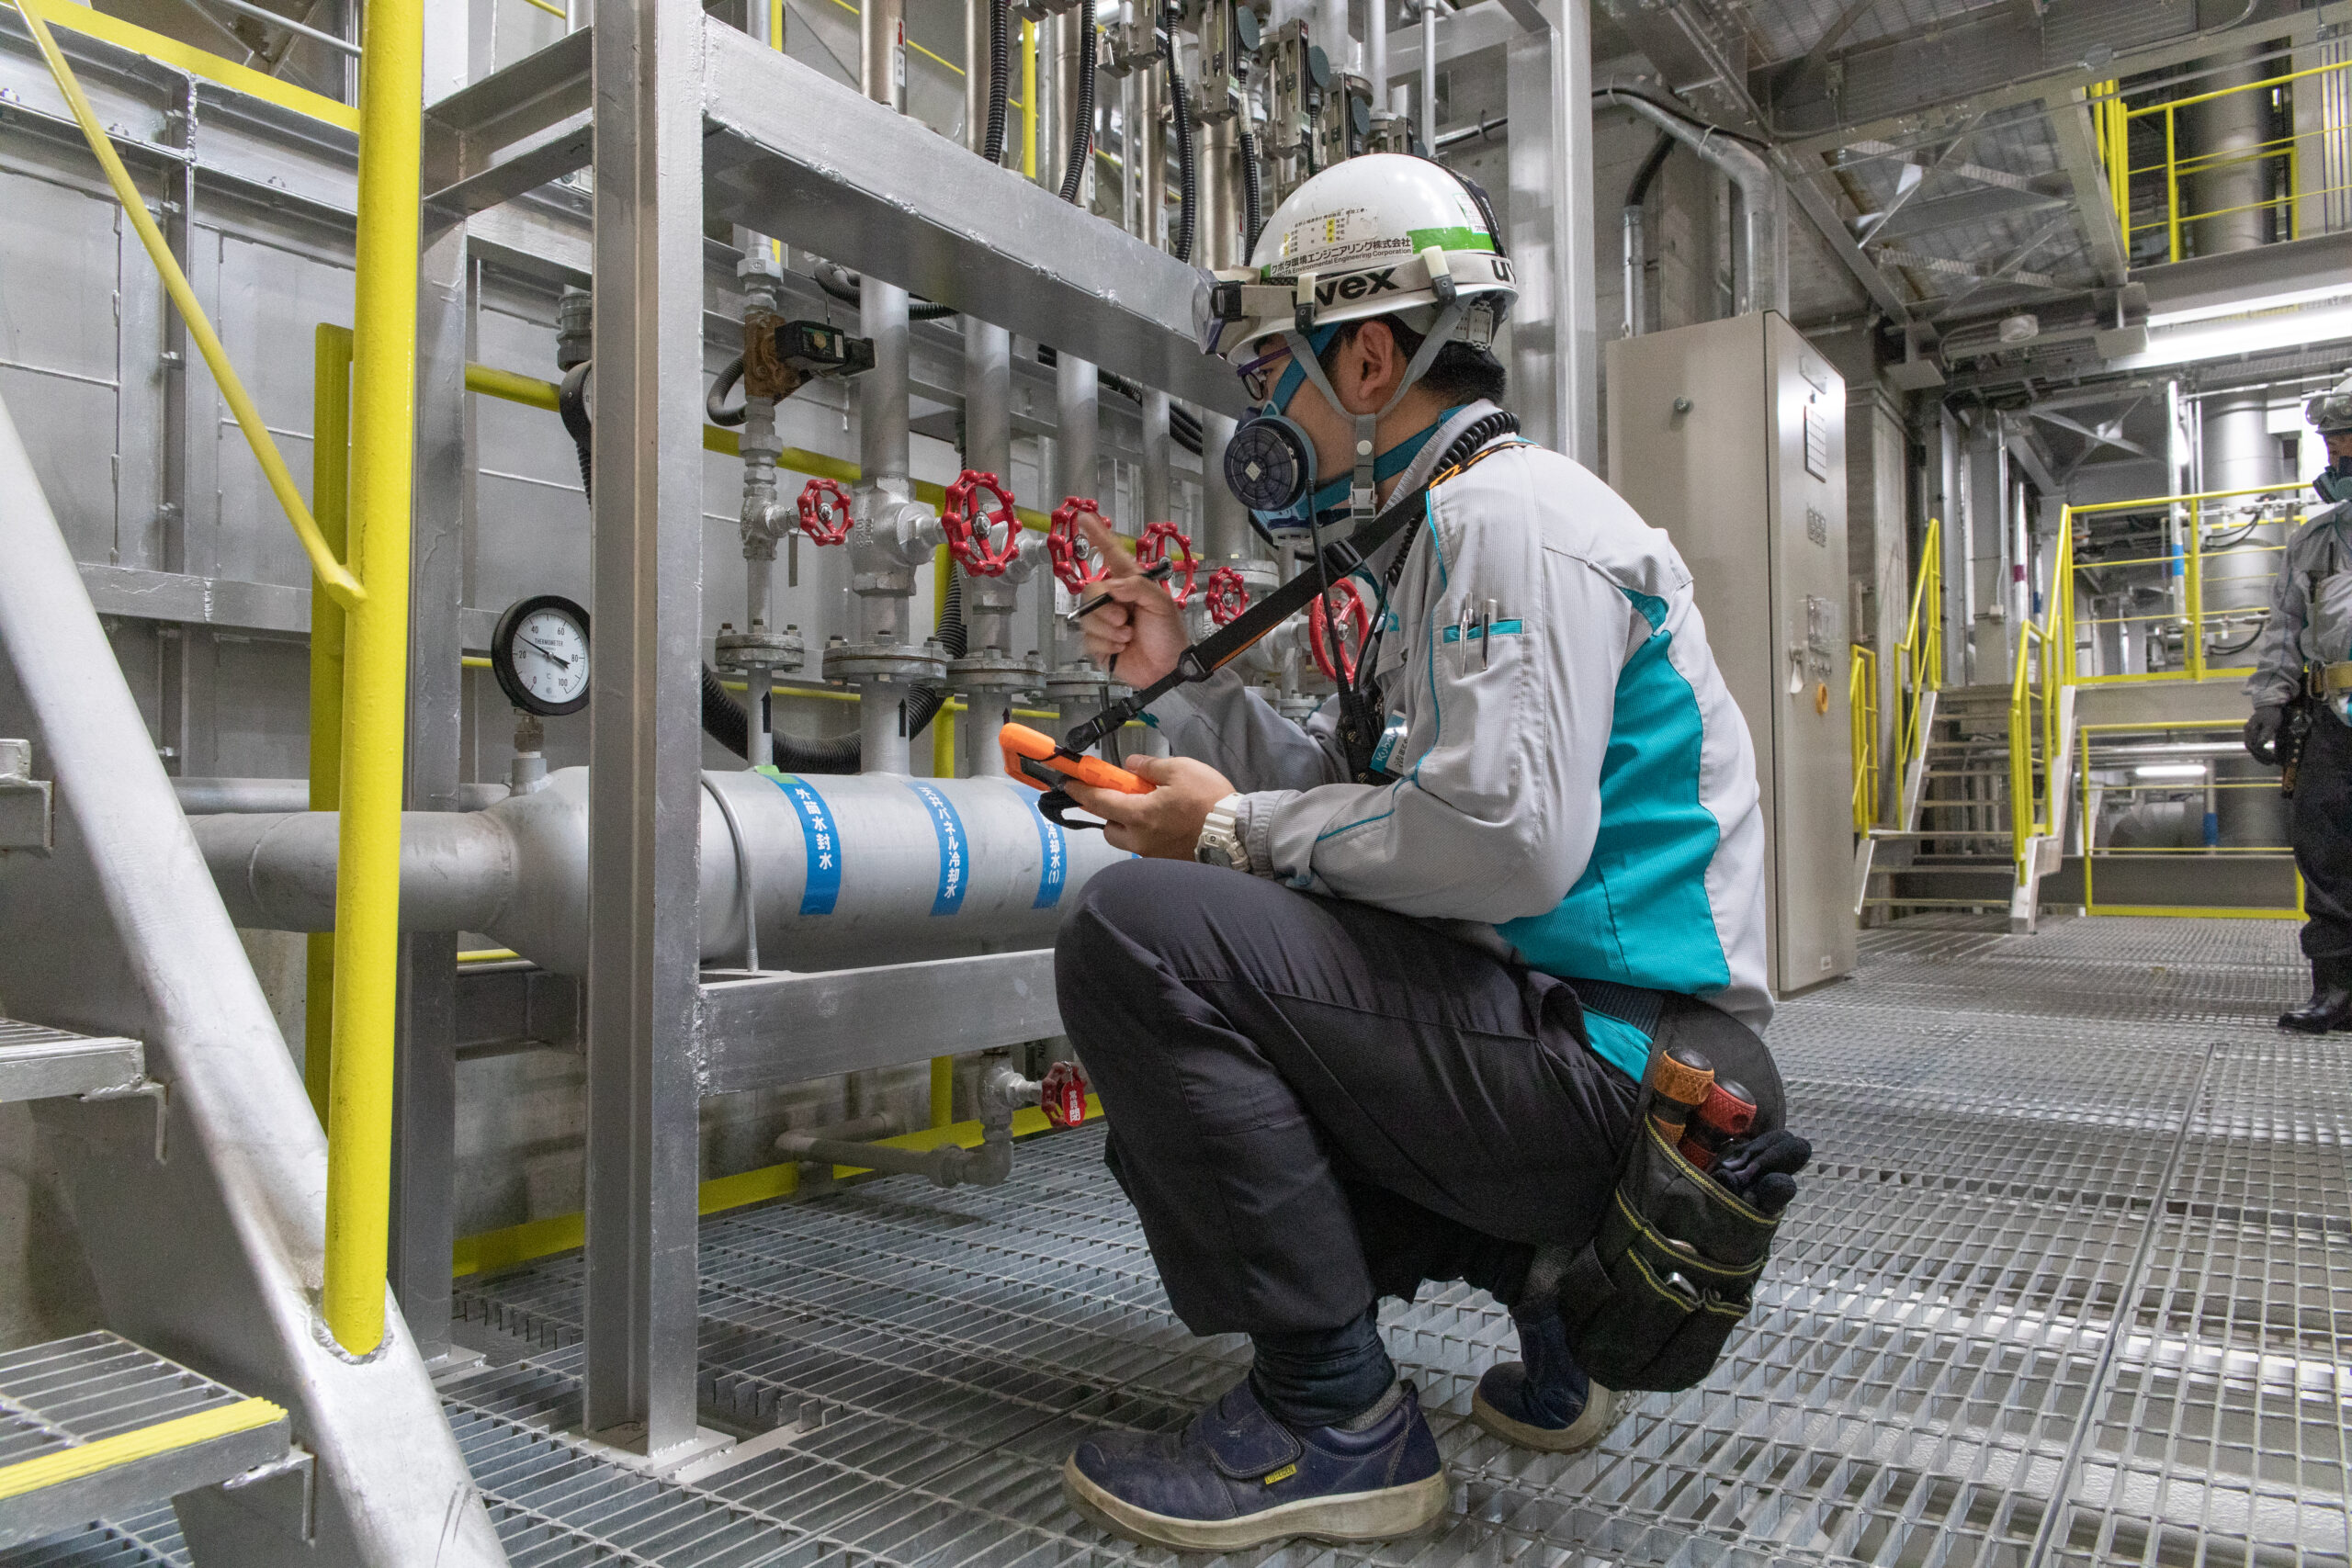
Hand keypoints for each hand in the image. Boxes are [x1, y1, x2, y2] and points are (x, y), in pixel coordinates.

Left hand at [1060, 754, 1235, 859]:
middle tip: (1124, 798)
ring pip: (1128, 842)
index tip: (1068, 784)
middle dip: (1110, 814)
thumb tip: (1130, 766)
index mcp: (1139, 815)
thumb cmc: (1209, 799)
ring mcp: (1154, 855)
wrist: (1238, 833)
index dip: (1081, 791)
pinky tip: (1168, 826)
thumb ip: (1149, 766)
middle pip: (1109, 829)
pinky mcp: (1168, 863)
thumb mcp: (1180, 769)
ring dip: (1130, 827)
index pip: (1099, 802)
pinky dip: (1150, 837)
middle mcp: (1140, 840)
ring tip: (1152, 812)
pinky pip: (1148, 849)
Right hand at [1074, 515, 1188, 687]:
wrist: (1167, 670)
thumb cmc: (1169, 635)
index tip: (1085, 518)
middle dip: (1107, 607)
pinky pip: (1088, 638)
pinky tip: (1122, 647)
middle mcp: (1115, 600)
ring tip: (1128, 636)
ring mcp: (1105, 622)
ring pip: (1088, 616)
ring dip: (1110, 629)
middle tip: (1125, 618)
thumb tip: (1111, 586)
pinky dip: (1107, 644)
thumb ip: (1138, 588)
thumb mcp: (1162, 605)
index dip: (1098, 536)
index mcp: (1131, 585)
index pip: (1111, 555)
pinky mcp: (1098, 643)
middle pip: (1092, 590)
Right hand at [2245, 703, 2284, 764]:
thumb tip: (2261, 745)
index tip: (2273, 758)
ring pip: (2250, 746)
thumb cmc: (2271, 713)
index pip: (2254, 745)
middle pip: (2250, 747)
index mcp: (2251, 729)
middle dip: (2260, 757)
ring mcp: (2248, 731)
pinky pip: (2253, 743)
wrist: (2269, 704)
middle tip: (2270, 763)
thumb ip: (2265, 734)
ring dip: (2259, 755)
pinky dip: (2259, 750)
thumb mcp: (2271, 724)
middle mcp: (2247, 731)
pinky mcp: (2251, 731)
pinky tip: (2265, 754)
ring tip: (2268, 761)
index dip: (2263, 753)